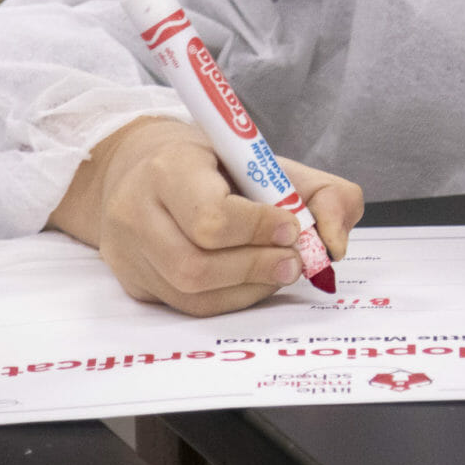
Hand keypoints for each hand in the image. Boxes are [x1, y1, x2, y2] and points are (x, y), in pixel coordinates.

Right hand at [51, 117, 364, 315]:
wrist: (145, 166)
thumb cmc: (211, 162)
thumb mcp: (268, 159)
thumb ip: (321, 191)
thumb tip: (334, 245)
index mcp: (168, 167)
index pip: (210, 216)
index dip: (258, 229)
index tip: (291, 227)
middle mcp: (135, 211)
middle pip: (194, 265)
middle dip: (255, 267)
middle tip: (295, 261)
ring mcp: (129, 253)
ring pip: (190, 294)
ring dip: (248, 288)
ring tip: (280, 270)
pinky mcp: (135, 283)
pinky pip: (186, 306)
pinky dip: (231, 299)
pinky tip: (253, 281)